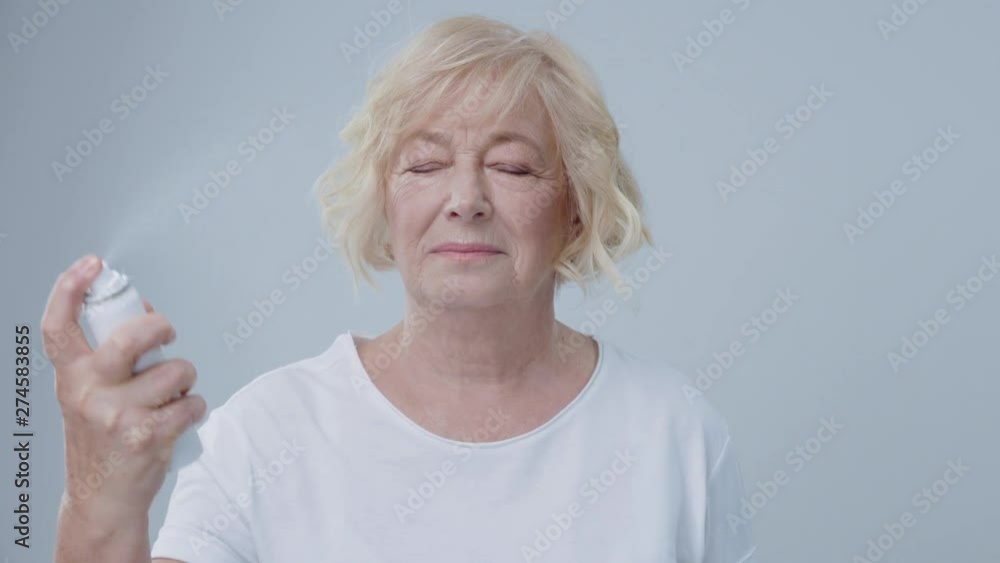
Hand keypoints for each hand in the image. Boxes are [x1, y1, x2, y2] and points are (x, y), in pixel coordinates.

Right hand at [42, 254, 206, 525]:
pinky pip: (192, 402)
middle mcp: (88, 393)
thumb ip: (106, 360)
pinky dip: (195, 407)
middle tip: (166, 335)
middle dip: (160, 327)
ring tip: (171, 396)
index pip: (59, 326)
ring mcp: (117, 415)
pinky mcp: (148, 435)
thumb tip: (145, 313)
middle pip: (131, 336)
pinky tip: (180, 418)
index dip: (70, 288)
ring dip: (184, 380)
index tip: (92, 264)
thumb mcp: (88, 396)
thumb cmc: (102, 441)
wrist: (102, 499)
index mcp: (70, 378)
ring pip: (175, 370)